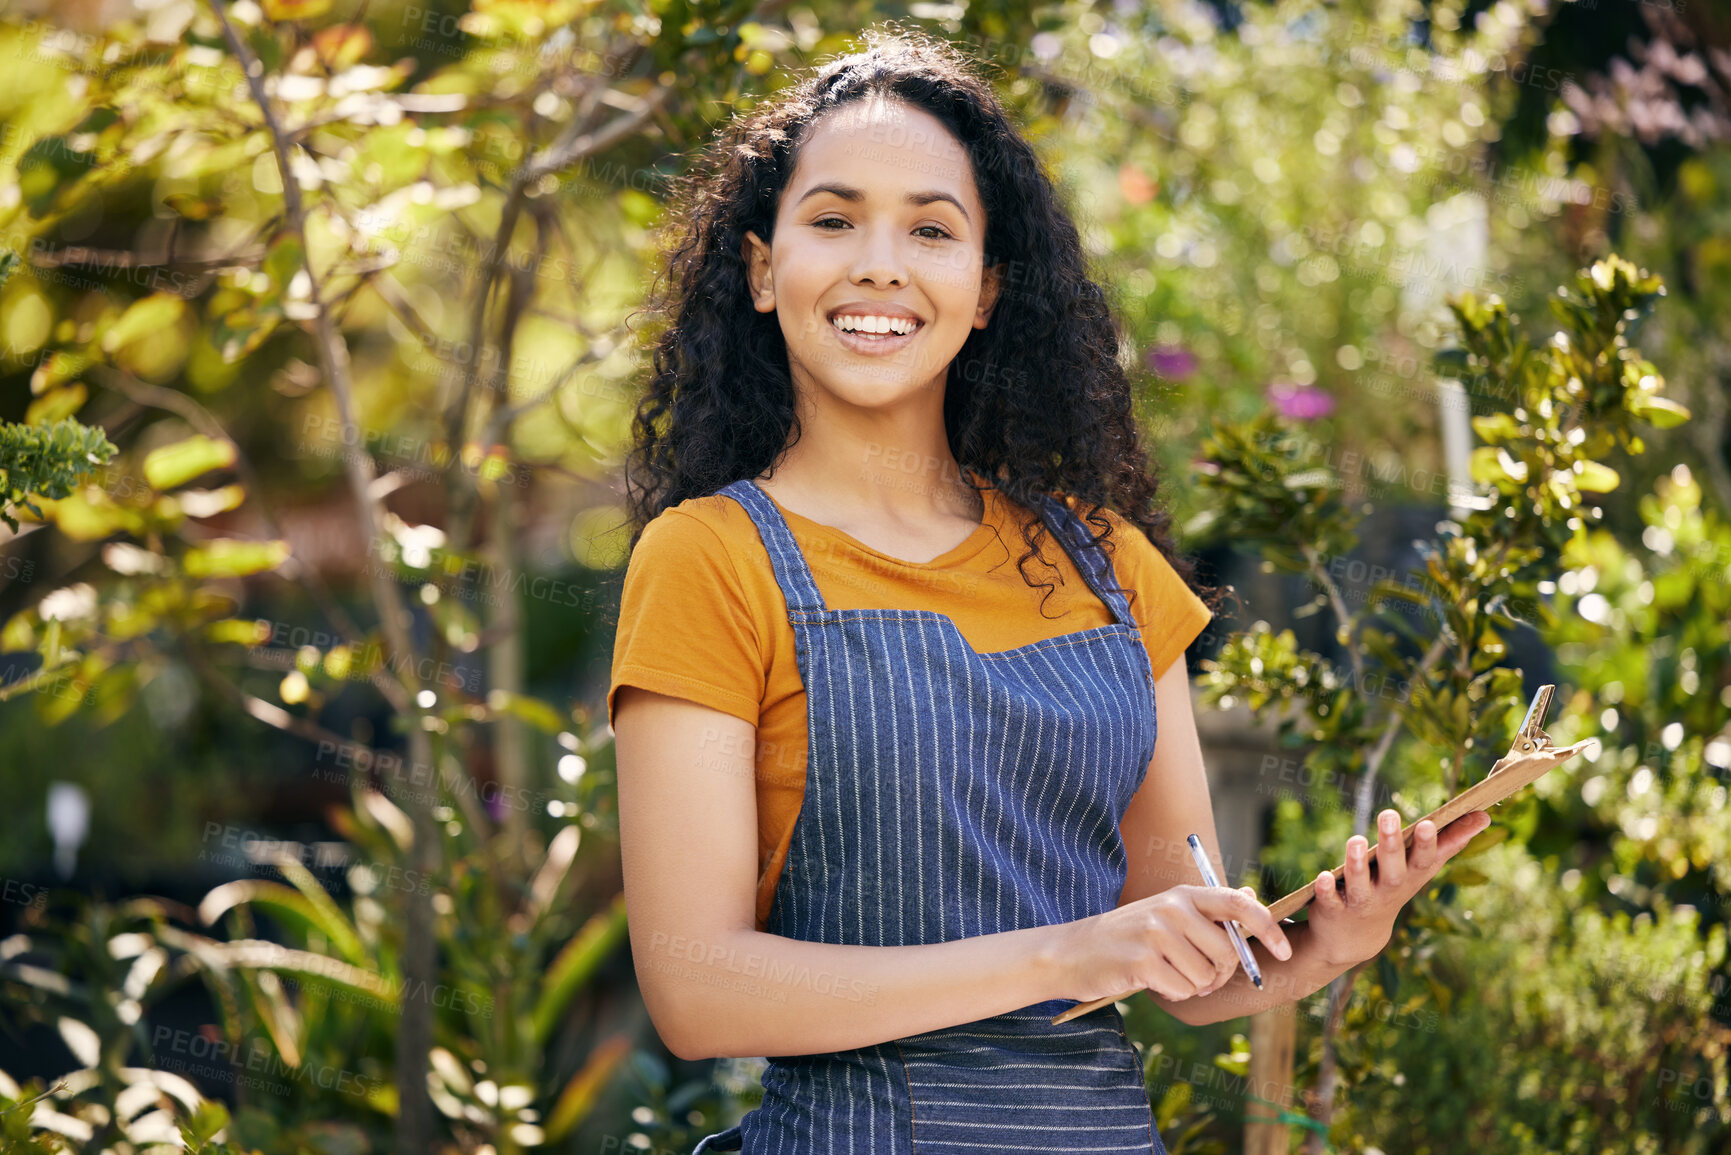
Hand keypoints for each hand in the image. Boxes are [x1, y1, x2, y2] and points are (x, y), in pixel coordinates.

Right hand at [1061, 884, 1293, 1004]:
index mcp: (1184, 895)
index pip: (1239, 905)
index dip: (1268, 928)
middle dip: (1219, 974)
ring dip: (1192, 986)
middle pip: (1228, 953)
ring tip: (1166, 973)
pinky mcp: (1143, 961)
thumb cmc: (1127, 936)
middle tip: (1195, 975)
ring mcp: (1157, 933)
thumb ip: (1209, 909)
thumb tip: (1250, 898)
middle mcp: (1173, 908)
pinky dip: (1172, 993)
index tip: (1286, 951)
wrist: (1073, 951)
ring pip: (1207, 977)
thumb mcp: (1167, 913)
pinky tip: (1151, 980)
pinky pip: (1183, 990)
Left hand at [1306, 807, 1492, 967]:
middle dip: (1391, 842)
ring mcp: (1360, 901)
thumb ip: (1450, 842)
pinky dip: (1327, 889)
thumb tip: (1485, 816)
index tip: (1429, 823)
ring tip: (1355, 840)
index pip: (1423, 860)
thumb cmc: (1393, 888)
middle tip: (1387, 814)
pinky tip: (1323, 876)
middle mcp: (1387, 890)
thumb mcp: (1421, 869)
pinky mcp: (1333, 909)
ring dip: (1356, 863)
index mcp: (1409, 877)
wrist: (1357, 936)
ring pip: (1359, 883)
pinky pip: (1329, 899)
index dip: (1429, 844)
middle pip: (1392, 867)